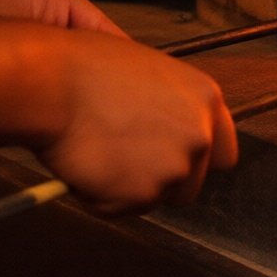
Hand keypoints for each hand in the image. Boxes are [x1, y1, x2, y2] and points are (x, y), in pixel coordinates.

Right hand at [24, 29, 238, 216]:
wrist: (51, 84)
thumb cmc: (87, 68)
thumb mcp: (146, 69)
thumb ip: (172, 102)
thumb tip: (168, 124)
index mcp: (206, 98)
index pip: (225, 149)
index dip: (199, 157)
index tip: (174, 156)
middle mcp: (199, 136)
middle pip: (194, 182)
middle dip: (164, 178)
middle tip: (126, 158)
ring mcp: (172, 169)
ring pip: (156, 197)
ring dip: (130, 186)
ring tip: (100, 152)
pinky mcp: (140, 196)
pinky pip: (120, 208)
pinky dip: (101, 195)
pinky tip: (85, 163)